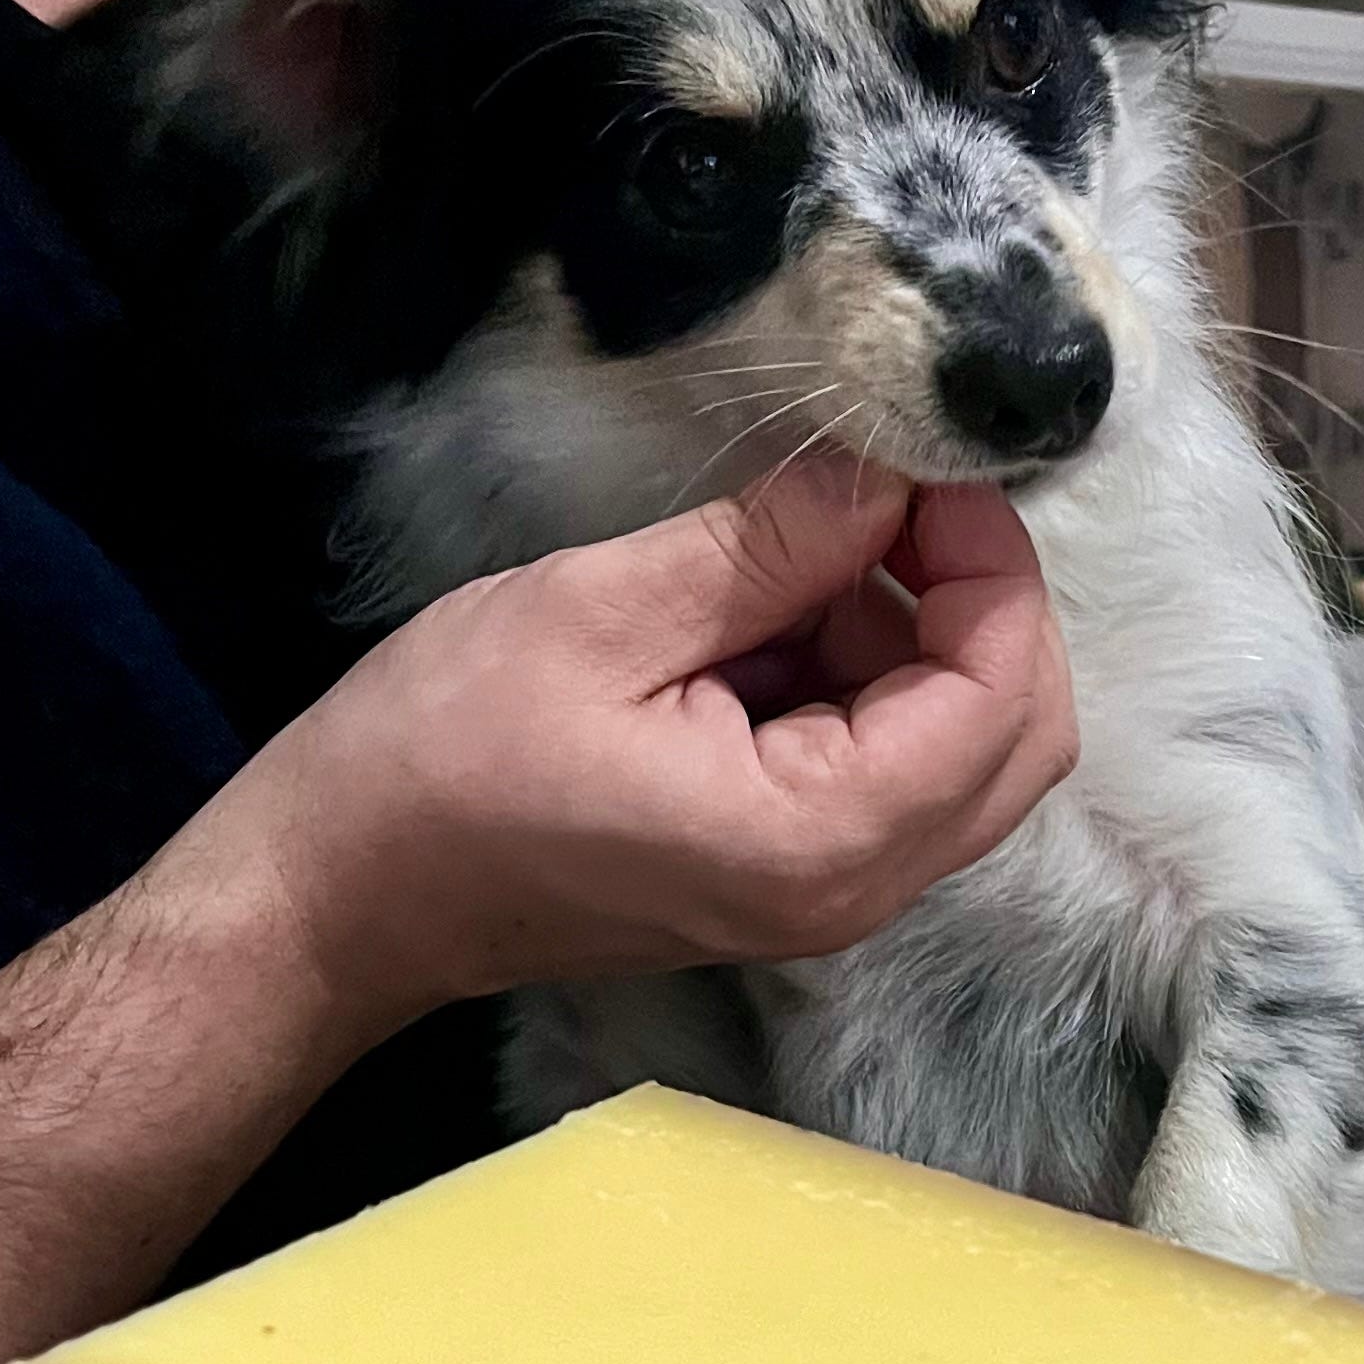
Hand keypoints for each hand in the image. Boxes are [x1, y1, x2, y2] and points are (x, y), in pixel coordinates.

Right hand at [199, 454, 1077, 1042]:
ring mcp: (823, 895)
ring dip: (913, 636)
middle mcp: (850, 891)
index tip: (920, 469)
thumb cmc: (441, 758)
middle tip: (885, 499)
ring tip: (791, 550)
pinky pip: (886, 772)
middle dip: (980, 605)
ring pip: (959, 753)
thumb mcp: (603, 613)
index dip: (991, 567)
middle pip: (1015, 741)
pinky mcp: (786, 877)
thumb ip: (766, 549)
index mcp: (817, 841)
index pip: (1000, 697)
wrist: (348, 891)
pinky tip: (764, 614)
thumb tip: (884, 475)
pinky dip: (862, 679)